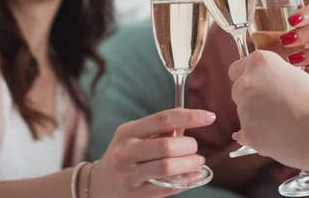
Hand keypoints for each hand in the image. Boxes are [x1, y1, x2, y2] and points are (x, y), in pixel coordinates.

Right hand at [92, 108, 215, 197]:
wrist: (99, 184)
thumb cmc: (125, 154)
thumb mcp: (135, 136)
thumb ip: (160, 130)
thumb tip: (190, 121)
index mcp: (128, 131)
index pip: (163, 119)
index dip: (189, 117)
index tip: (209, 117)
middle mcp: (126, 151)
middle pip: (167, 145)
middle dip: (189, 146)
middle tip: (196, 148)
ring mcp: (129, 175)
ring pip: (167, 167)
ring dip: (190, 164)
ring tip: (198, 161)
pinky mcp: (135, 194)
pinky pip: (166, 187)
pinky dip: (186, 181)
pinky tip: (195, 176)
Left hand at [229, 50, 308, 170]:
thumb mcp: (297, 76)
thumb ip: (274, 77)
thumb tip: (265, 86)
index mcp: (261, 62)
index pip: (239, 67)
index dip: (252, 77)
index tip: (262, 85)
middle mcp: (247, 82)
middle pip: (239, 89)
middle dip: (252, 96)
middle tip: (276, 106)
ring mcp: (244, 109)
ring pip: (243, 112)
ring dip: (256, 117)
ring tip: (283, 123)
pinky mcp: (248, 133)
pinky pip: (245, 134)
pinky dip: (257, 136)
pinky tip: (277, 137)